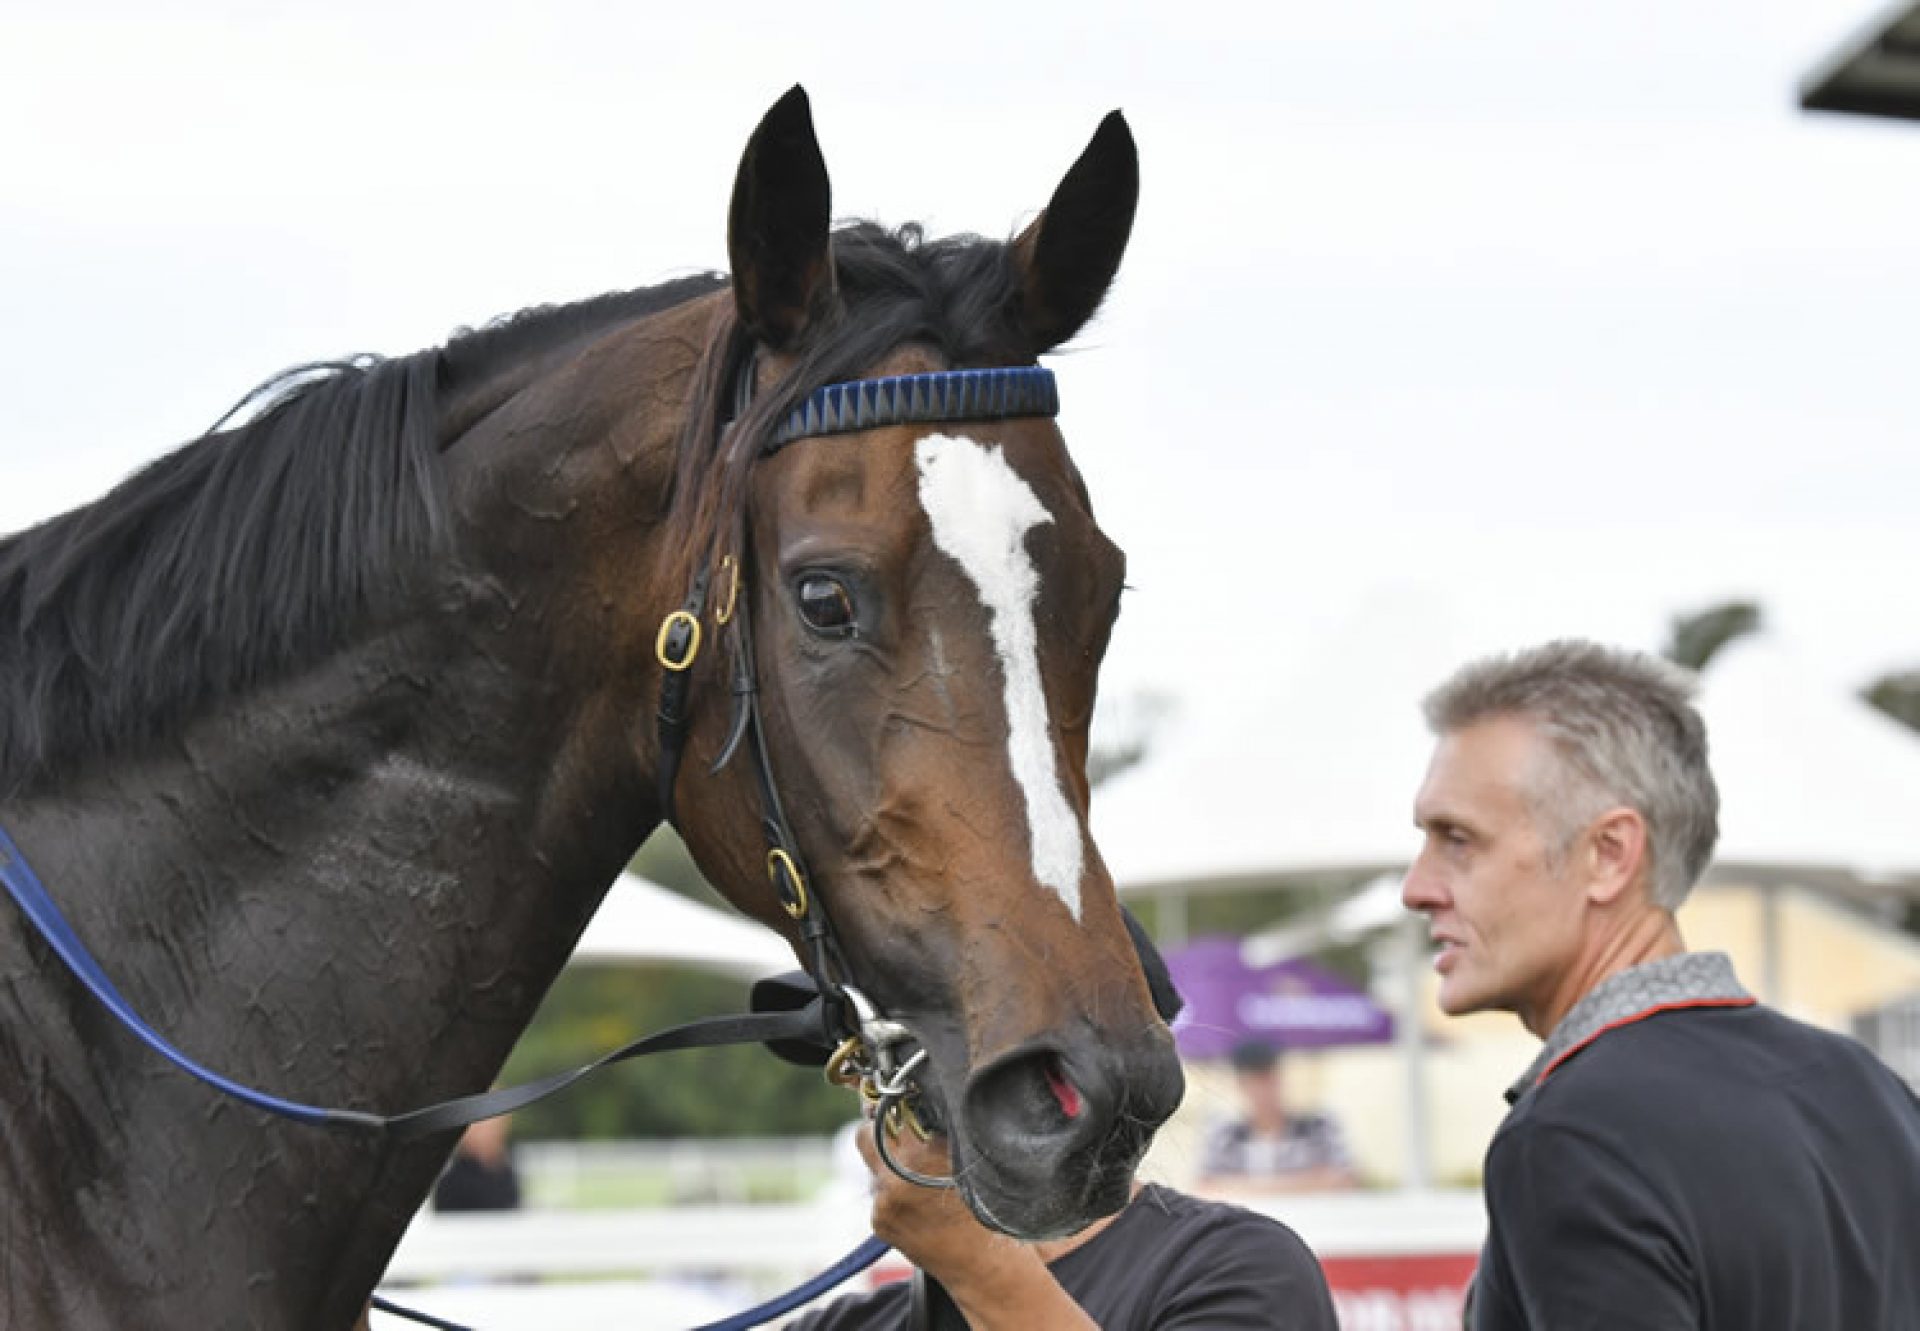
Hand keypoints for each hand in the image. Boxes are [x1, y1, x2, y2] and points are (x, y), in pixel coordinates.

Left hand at [853, 1112, 1098, 1329]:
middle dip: (879, 1127)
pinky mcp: (878, 1222)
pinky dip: (891, 1188)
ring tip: (918, 1171)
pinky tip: (917, 1197)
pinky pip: (877, 1191)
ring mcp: (883, 1204)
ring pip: (872, 1164)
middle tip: (897, 1125)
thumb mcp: (966, 1156)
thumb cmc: (986, 1207)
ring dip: (888, 1160)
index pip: (887, 1112)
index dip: (891, 1102)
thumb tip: (913, 1097)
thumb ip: (936, 1129)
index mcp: (920, 1156)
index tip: (891, 1093)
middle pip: (866, 1134)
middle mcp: (894, 1180)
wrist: (983, 1264)